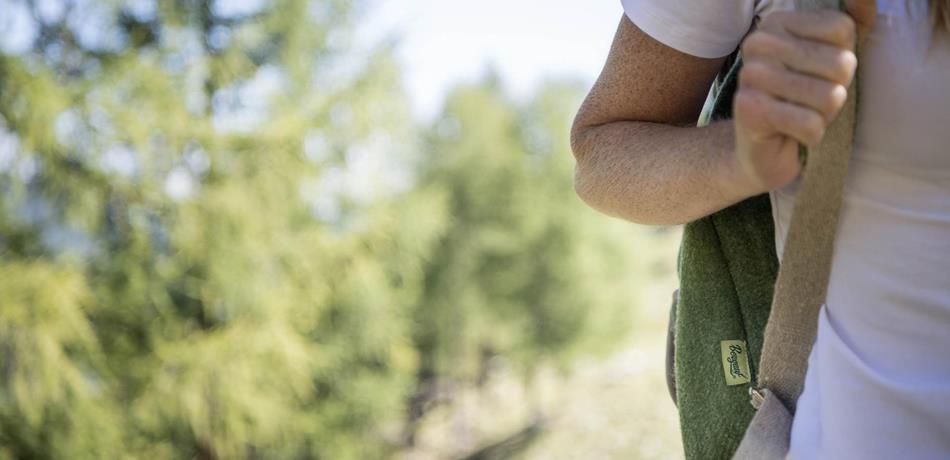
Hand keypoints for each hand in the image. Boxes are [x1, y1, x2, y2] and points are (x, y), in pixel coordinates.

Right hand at [730, 1, 875, 194]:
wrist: (763, 151)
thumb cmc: (802, 101)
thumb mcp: (833, 55)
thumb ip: (854, 21)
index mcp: (777, 23)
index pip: (842, 29)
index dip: (844, 61)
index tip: (818, 76)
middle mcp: (759, 43)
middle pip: (840, 64)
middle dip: (836, 92)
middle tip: (811, 102)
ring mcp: (750, 76)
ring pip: (829, 98)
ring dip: (824, 117)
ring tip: (801, 116)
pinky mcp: (750, 110)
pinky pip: (811, 124)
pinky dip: (811, 136)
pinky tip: (792, 134)